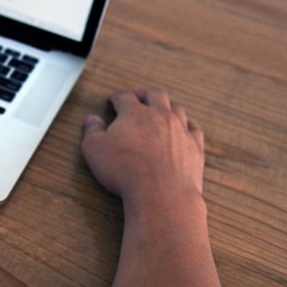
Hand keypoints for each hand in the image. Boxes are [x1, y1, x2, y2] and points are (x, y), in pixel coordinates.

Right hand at [80, 87, 204, 209]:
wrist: (161, 193)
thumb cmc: (125, 171)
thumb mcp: (94, 150)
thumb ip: (92, 131)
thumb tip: (92, 119)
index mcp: (134, 113)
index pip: (125, 97)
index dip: (118, 96)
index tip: (114, 97)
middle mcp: (160, 116)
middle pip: (155, 95)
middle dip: (145, 93)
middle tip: (139, 94)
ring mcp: (180, 130)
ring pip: (177, 108)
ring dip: (168, 105)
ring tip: (162, 107)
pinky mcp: (195, 146)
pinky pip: (194, 128)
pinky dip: (188, 124)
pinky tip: (186, 125)